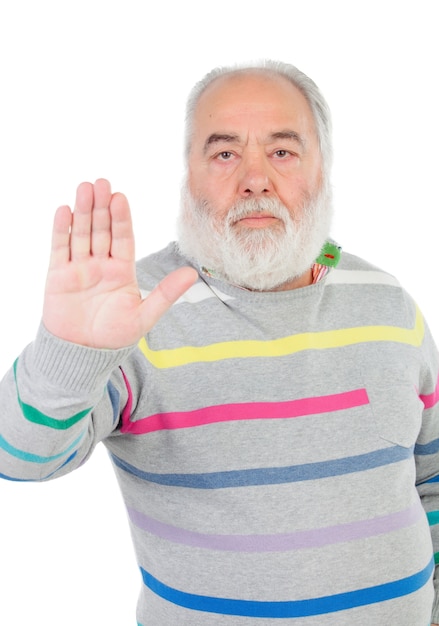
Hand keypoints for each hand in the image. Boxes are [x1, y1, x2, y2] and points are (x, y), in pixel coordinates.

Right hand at [43, 179, 196, 348]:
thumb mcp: (144, 316)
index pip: (123, 238)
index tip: (121, 198)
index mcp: (122, 271)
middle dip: (101, 207)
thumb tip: (192, 274)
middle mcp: (101, 264)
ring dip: (83, 211)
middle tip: (102, 182)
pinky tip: (65, 211)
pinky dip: (61, 230)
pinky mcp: (58, 275)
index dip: (121, 218)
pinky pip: (60, 248)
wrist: (83, 355)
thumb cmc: (114, 337)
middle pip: (101, 230)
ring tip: (85, 188)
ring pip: (81, 233)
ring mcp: (79, 268)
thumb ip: (165, 293)